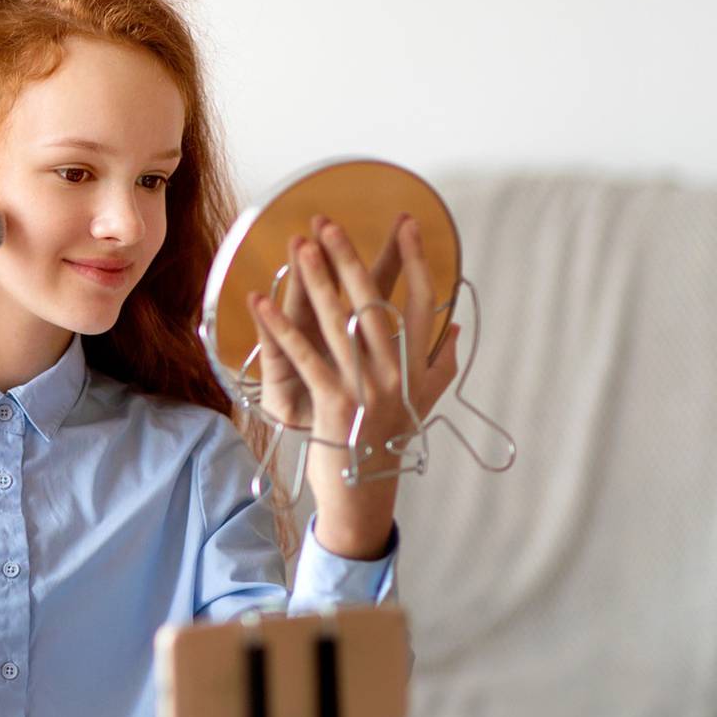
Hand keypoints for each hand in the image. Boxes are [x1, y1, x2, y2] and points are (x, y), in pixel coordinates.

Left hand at [248, 214, 460, 557]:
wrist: (363, 494)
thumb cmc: (387, 442)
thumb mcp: (421, 404)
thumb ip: (440, 365)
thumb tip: (455, 327)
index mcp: (417, 367)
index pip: (421, 302)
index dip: (414, 262)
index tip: (407, 225)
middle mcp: (396, 374)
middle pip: (373, 302)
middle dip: (350, 258)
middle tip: (329, 222)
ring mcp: (365, 389)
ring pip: (338, 322)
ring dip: (315, 280)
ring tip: (299, 245)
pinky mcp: (332, 404)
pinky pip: (303, 356)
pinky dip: (280, 327)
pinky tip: (261, 301)